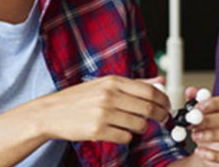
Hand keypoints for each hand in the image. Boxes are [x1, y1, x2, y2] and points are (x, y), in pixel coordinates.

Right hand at [27, 75, 169, 143]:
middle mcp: (109, 95)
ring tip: (133, 125)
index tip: (167, 106)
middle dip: (160, 116)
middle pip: (148, 108)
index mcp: (113, 81)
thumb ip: (134, 84)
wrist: (50, 112)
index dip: (164, 100)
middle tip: (162, 119)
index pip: (149, 91)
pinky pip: (125, 138)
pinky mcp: (97, 131)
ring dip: (141, 128)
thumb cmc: (79, 98)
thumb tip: (161, 82)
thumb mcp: (105, 84)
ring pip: (139, 125)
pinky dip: (126, 137)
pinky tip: (118, 132)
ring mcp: (103, 113)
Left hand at [188, 87, 218, 165]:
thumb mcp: (201, 113)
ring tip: (196, 136)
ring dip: (212, 135)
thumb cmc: (209, 127)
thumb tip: (191, 91)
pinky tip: (201, 151)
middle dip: (210, 120)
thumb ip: (195, 101)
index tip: (198, 107)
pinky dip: (214, 154)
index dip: (215, 102)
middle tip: (193, 123)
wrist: (210, 149)